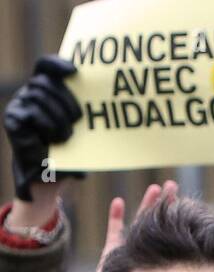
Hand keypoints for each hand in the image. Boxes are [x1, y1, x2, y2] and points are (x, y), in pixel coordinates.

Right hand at [3, 56, 82, 202]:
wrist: (52, 173)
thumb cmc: (71, 148)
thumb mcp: (81, 127)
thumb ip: (85, 108)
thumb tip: (109, 98)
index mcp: (46, 89)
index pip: (45, 65)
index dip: (57, 64)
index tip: (75, 71)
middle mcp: (30, 93)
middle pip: (44, 81)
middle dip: (66, 99)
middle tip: (78, 118)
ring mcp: (19, 104)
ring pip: (38, 96)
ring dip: (59, 117)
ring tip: (67, 136)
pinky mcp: (13, 118)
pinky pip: (32, 112)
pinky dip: (47, 125)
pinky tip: (54, 138)